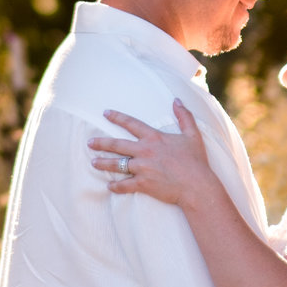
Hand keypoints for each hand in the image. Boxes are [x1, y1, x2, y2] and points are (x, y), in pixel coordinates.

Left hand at [90, 104, 219, 209]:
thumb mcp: (192, 135)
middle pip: (117, 145)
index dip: (117, 117)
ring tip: (93, 162)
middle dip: (101, 143)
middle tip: (89, 142)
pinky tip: (109, 186)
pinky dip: (116, 186)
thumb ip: (184, 116)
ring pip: (116, 165)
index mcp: (154, 138)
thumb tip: (177, 100)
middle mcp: (145, 151)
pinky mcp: (143, 184)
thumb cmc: (196, 161)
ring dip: (103, 163)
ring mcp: (142, 168)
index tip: (105, 113)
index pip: (131, 124)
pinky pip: (124, 185)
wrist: (196, 185)